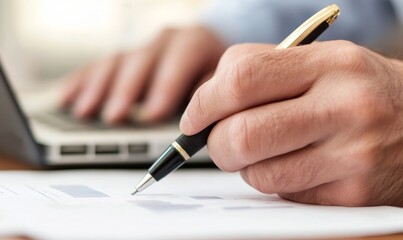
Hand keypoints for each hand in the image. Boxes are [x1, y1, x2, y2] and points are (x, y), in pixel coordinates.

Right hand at [59, 26, 224, 122]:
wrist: (205, 48)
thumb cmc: (213, 70)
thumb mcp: (221, 78)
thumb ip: (211, 94)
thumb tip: (199, 116)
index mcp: (193, 43)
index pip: (178, 61)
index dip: (164, 88)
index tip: (153, 115)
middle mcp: (164, 41)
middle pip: (140, 62)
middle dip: (126, 91)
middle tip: (114, 117)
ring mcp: (141, 48)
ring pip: (115, 64)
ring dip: (98, 89)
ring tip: (84, 112)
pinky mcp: (125, 58)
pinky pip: (99, 67)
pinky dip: (82, 82)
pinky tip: (67, 97)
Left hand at [180, 41, 402, 206]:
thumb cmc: (362, 91)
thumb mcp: (321, 63)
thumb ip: (261, 76)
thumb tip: (204, 109)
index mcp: (329, 64)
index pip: (240, 78)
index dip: (204, 102)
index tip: (194, 118)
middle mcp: (344, 106)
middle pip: (241, 133)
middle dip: (216, 144)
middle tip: (221, 142)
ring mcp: (352, 154)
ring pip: (258, 173)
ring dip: (246, 167)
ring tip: (266, 152)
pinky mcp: (353, 193)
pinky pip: (284, 194)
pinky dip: (275, 182)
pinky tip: (296, 166)